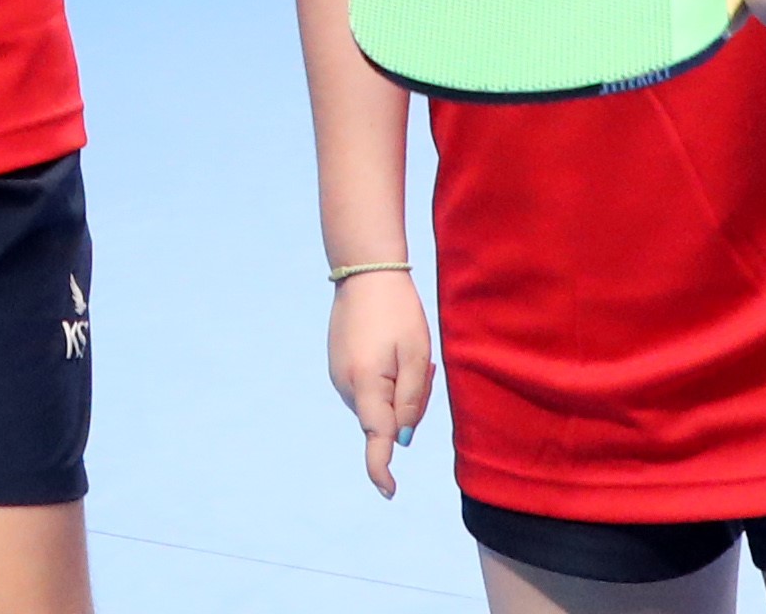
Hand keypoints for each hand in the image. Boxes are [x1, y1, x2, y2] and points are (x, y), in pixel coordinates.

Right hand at [327, 270, 435, 497]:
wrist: (365, 274)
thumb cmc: (398, 312)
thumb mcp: (418, 355)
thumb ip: (413, 400)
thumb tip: (402, 439)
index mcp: (367, 384)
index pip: (376, 438)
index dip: (382, 469)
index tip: (390, 492)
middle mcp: (346, 386)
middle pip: (385, 420)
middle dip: (409, 407)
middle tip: (427, 368)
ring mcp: (338, 376)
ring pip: (378, 405)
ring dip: (398, 392)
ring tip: (407, 352)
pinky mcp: (338, 366)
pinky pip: (369, 390)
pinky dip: (386, 381)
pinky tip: (392, 349)